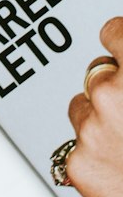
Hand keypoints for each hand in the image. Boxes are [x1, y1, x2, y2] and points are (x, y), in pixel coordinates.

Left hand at [67, 18, 122, 196]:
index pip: (114, 34)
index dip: (122, 45)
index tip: (122, 50)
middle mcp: (110, 95)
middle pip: (97, 73)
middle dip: (115, 89)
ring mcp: (90, 129)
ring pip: (84, 108)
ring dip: (103, 120)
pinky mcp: (77, 163)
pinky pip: (79, 145)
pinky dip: (97, 154)